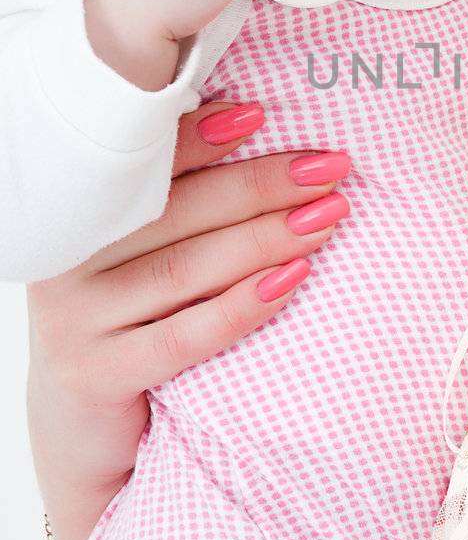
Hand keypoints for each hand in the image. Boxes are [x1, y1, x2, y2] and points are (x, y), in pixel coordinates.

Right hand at [26, 97, 351, 539]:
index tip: (261, 113)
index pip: (142, 165)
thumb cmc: (130, 319)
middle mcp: (67, 261)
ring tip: (328, 216)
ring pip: (186, 269)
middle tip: (329, 166)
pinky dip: (244, 305)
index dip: (201, 136)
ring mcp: (76, 320)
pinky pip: (185, 335)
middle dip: (261, 184)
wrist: (80, 426)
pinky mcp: (98, 375)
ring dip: (266, 238)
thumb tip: (252, 123)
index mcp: (76, 215)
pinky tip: (294, 279)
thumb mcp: (139, 253)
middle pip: (176, 212)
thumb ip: (175, 200)